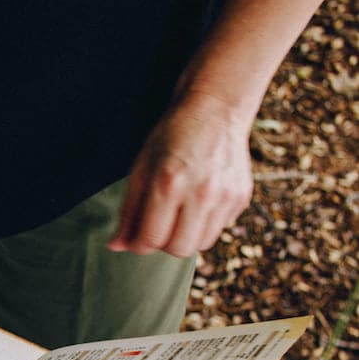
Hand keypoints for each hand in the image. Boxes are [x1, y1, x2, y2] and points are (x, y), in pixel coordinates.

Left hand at [108, 89, 252, 257]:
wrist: (215, 110)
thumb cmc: (171, 138)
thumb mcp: (141, 169)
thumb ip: (128, 211)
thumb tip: (116, 246)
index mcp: (169, 184)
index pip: (150, 239)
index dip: (138, 243)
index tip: (136, 237)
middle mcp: (201, 192)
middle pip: (179, 249)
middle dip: (163, 243)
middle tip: (158, 225)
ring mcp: (225, 196)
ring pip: (201, 244)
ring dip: (185, 236)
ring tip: (179, 213)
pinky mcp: (242, 196)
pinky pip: (219, 228)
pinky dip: (205, 224)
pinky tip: (199, 201)